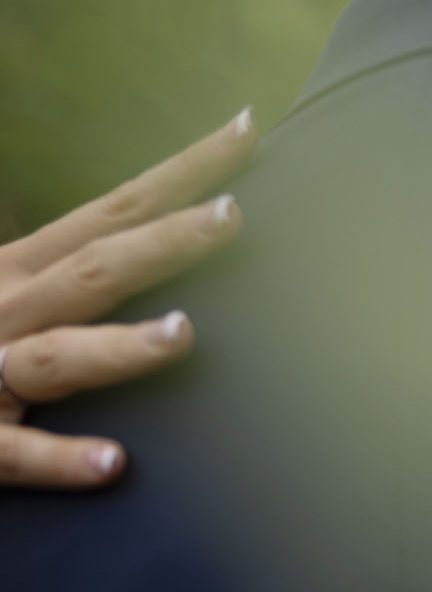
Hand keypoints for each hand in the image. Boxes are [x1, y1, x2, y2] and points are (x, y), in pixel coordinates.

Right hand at [0, 109, 256, 486]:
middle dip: (163, 241)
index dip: (181, 171)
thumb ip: (72, 254)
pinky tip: (114, 464)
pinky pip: (12, 455)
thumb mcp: (10, 282)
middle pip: (94, 269)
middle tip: (234, 215)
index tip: (247, 127)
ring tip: (184, 334)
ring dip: (116, 347)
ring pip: (54, 357)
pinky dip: (59, 459)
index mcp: (18, 269)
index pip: (114, 209)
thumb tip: (155, 214)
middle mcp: (4, 310)